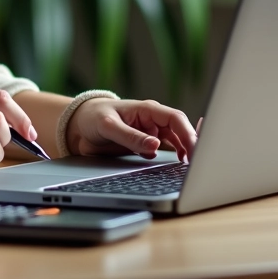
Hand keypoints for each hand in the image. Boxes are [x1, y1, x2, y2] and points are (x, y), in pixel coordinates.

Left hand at [65, 98, 197, 161]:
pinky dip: (171, 159)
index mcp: (147, 110)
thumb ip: (130, 136)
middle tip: (198, 164)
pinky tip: (173, 168)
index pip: (175, 118)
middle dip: (191, 145)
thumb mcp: (108, 126)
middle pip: (181, 131)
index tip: (194, 151)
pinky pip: (165, 151)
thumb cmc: (93, 117)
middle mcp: (152, 121)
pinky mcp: (146, 145)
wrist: (79, 126)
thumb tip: (155, 145)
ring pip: (176, 142)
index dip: (188, 134)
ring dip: (184, 153)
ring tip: (188, 168)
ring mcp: (151, 133)